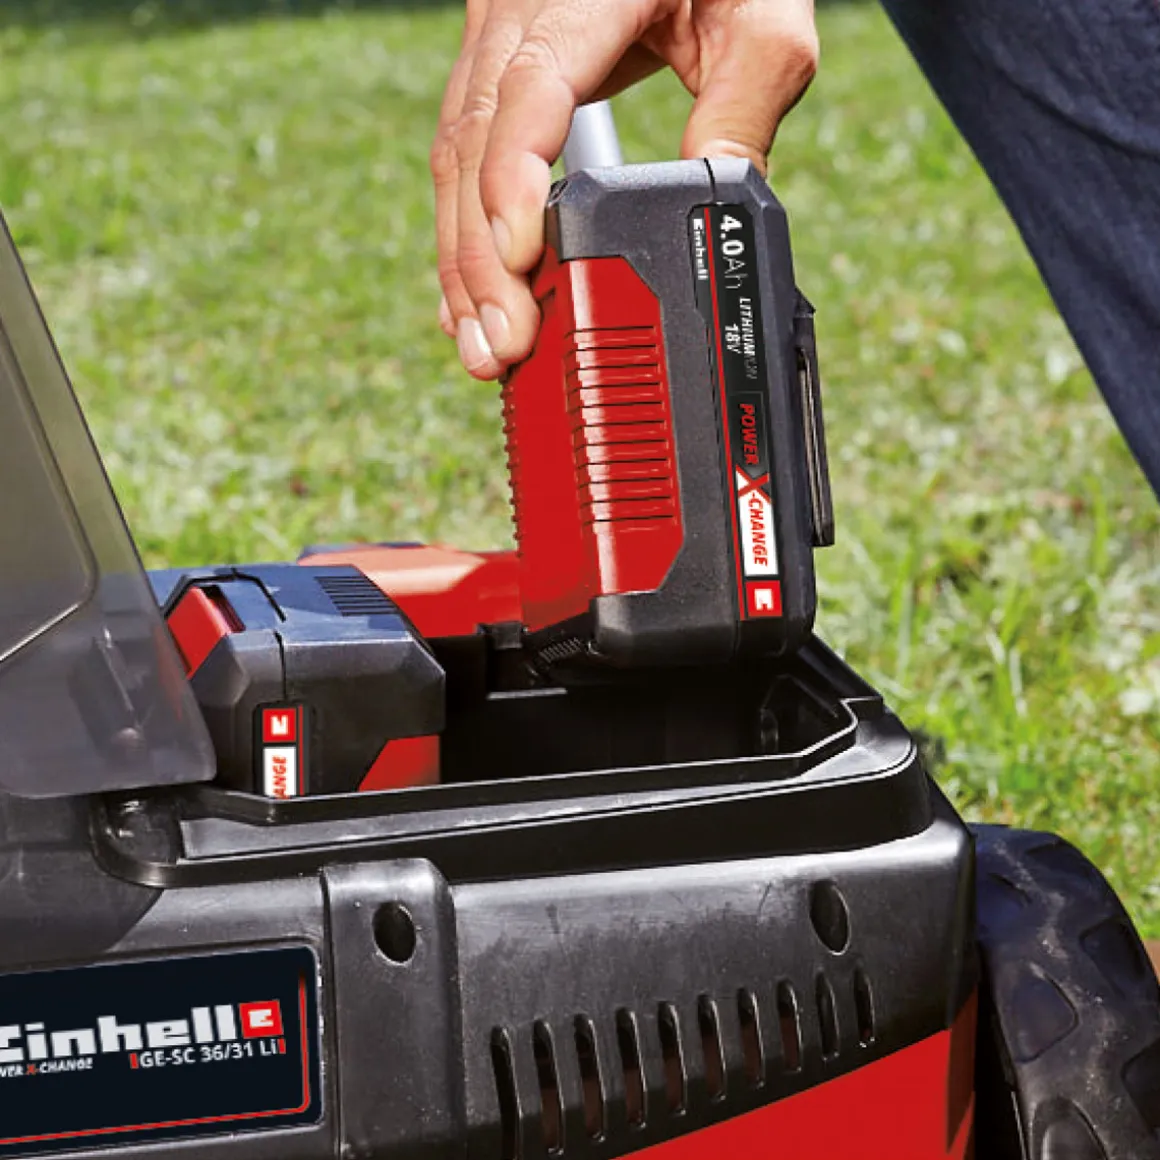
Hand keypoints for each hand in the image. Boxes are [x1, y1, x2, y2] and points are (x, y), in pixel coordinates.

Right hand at [432, 0, 818, 379]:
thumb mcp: (763, 20)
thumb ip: (744, 108)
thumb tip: (713, 205)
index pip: (529, 88)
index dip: (515, 180)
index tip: (519, 260)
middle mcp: (517, 11)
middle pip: (474, 143)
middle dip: (483, 259)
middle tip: (504, 344)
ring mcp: (495, 40)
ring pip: (455, 159)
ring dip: (464, 261)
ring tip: (485, 344)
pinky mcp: (495, 73)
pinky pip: (464, 156)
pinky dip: (466, 233)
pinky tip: (472, 295)